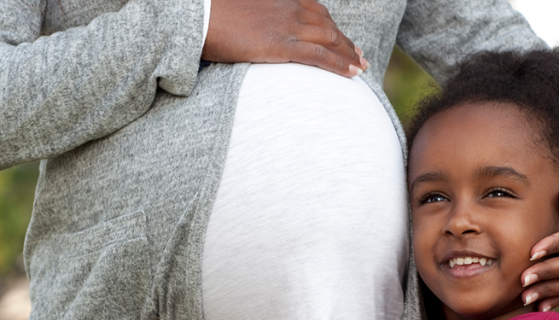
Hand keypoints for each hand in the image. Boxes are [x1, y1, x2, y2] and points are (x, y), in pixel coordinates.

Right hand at [203, 0, 367, 77]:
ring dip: (348, 53)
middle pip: (327, 24)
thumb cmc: (210, 15)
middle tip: (358, 54)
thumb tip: (253, 29)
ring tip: (361, 66)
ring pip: (330, 39)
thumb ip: (253, 18)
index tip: (341, 36)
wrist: (198, 17)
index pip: (315, 10)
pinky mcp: (282, 45)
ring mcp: (288, 25)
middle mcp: (289, 7)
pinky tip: (353, 74)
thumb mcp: (239, 9)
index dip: (331, 25)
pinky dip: (339, 64)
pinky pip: (319, 56)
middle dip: (345, 41)